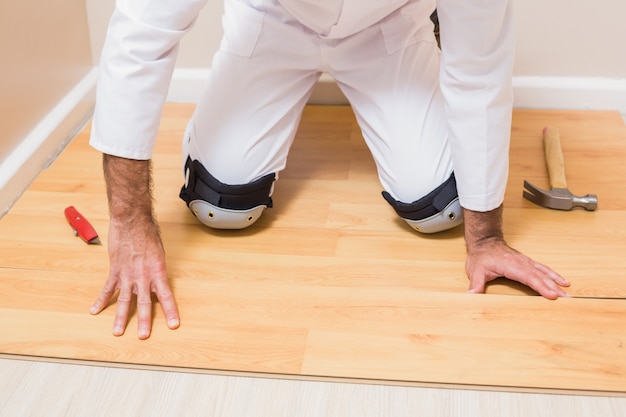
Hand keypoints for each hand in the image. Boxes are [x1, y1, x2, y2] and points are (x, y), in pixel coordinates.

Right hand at [90, 218, 179, 338]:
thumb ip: (157, 270)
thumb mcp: (159, 253)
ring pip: (124, 301)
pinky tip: (94, 311)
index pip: (166, 296)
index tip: (173, 324)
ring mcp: (127, 275)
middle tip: (143, 336)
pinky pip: (107, 289)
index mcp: (158, 271)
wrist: (131, 221)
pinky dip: (100, 300)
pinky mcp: (114, 270)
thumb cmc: (148, 233)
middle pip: (143, 303)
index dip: (170, 311)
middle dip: (143, 321)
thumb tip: (156, 282)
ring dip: (120, 317)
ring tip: (117, 332)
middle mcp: (143, 276)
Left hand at [465, 236, 569, 298]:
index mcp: (511, 265)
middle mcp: (522, 263)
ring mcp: (526, 262)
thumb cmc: (481, 256)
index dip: (540, 286)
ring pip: (544, 272)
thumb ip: (475, 285)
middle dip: (554, 287)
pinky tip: (563, 281)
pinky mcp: (528, 263)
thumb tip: (471, 296)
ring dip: (557, 282)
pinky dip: (554, 275)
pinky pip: (544, 269)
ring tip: (568, 292)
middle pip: (540, 276)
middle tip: (567, 299)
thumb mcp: (476, 270)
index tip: (551, 295)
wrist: (485, 241)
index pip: (528, 277)